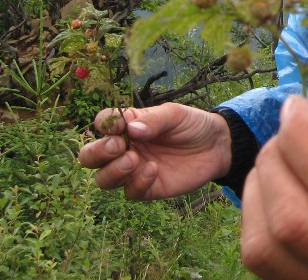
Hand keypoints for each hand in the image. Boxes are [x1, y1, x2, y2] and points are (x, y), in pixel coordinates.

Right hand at [77, 103, 230, 199]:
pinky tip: (153, 170)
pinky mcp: (147, 188)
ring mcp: (133, 170)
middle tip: (117, 146)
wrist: (217, 146)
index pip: (102, 124)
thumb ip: (153, 120)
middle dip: (96, 153)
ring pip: (104, 179)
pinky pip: (130, 192)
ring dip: (113, 171)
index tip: (118, 125)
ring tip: (134, 160)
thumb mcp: (175, 115)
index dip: (104, 125)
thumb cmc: (192, 125)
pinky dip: (136, 183)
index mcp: (128, 125)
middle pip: (90, 157)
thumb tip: (130, 129)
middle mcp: (125, 149)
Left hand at [240, 96, 307, 279]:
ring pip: (266, 249)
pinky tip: (281, 192)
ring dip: (261, 189)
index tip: (296, 106)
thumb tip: (302, 127)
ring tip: (284, 159)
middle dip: (277, 159)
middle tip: (290, 130)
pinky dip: (260, 218)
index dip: (304, 138)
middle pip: (294, 222)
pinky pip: (264, 265)